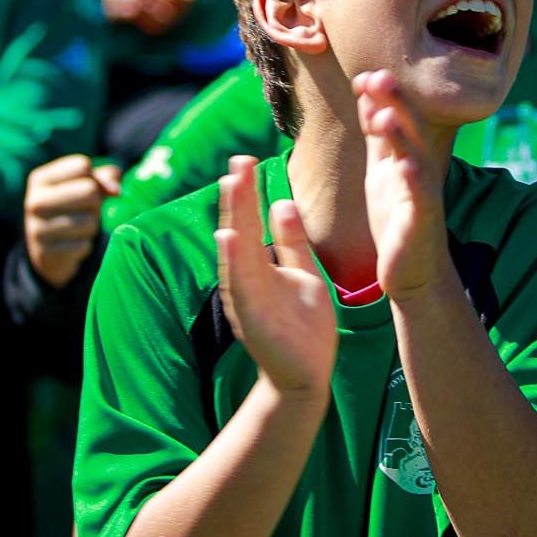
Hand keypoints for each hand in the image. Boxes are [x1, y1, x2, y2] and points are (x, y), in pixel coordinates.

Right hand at [24, 153, 123, 287]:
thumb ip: (103, 179)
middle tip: (85, 211)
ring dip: (91, 226)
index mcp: (40, 179)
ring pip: (89, 220)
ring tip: (77, 228)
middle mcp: (34, 202)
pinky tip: (72, 244)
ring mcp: (37, 229)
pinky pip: (84, 245)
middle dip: (95, 203)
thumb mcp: (81, 187)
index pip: (82, 166)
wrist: (48, 251)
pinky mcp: (45, 254)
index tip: (88, 189)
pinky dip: (84, 245)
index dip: (95, 179)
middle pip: (89, 191)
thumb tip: (116, 190)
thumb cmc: (71, 210)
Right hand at [215, 155, 337, 397]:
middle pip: (239, 231)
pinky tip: (229, 238)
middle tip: (235, 161)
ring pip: (236, 253)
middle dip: (237, 198)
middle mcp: (248, 279)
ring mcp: (247, 299)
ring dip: (232, 219)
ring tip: (230, 186)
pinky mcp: (252, 320)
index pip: (250, 222)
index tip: (244, 160)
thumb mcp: (304, 274)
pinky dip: (234, 262)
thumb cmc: (304, 328)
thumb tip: (282, 201)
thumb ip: (292, 242)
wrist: (307, 377)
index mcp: (259, 268)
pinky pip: (241, 286)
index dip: (247, 193)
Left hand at [354, 70, 451, 302]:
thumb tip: (368, 94)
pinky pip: (421, 199)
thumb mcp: (382, 169)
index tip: (361, 77)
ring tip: (385, 116)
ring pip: (416, 159)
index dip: (380, 98)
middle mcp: (417, 169)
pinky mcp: (423, 221)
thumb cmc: (396, 217)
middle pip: (410, 130)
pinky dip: (416, 182)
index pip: (394, 118)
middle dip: (395, 104)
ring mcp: (423, 194)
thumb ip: (378, 136)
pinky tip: (408, 167)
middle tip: (378, 77)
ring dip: (403, 137)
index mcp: (403, 156)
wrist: (414, 270)